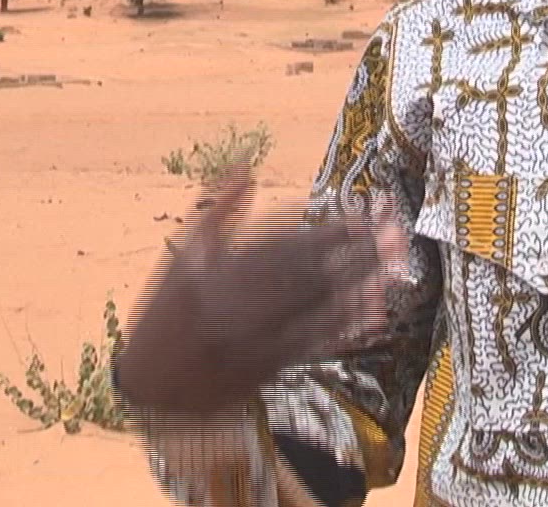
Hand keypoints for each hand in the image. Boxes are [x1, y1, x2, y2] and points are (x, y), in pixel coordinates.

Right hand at [114, 169, 406, 416]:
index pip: (286, 244)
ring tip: (396, 269)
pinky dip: (345, 330)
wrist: (149, 383)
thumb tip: (245, 164)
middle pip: (310, 274)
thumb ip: (217, 210)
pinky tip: (374, 315)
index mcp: (220, 272)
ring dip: (361, 288)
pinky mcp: (265, 369)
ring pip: (316, 310)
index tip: (363, 216)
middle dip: (357, 254)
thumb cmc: (168, 311)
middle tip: (397, 236)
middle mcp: (240, 304)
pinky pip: (312, 346)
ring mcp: (254, 338)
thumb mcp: (184, 255)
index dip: (327, 230)